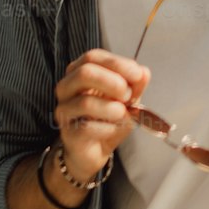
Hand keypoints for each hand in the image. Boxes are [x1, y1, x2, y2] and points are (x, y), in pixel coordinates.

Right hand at [54, 50, 150, 182]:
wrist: (96, 150)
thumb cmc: (109, 118)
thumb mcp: (127, 98)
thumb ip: (135, 85)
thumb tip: (144, 72)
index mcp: (79, 71)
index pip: (92, 57)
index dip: (116, 63)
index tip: (137, 73)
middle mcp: (66, 88)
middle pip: (84, 73)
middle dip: (113, 82)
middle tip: (128, 95)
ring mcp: (64, 110)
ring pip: (86, 102)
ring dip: (112, 109)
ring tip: (123, 114)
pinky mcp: (68, 133)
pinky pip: (88, 127)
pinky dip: (108, 128)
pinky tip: (114, 128)